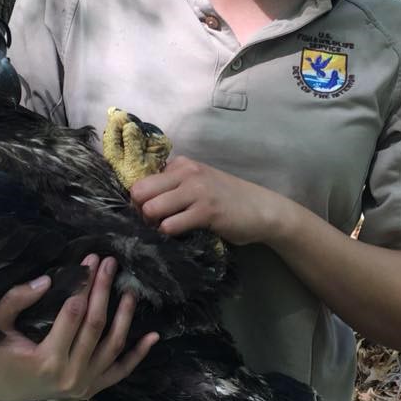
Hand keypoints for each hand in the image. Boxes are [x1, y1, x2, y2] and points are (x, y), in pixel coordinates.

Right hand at [0, 254, 157, 400]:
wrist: (0, 393)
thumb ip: (16, 300)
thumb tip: (46, 280)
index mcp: (47, 359)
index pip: (73, 312)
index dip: (84, 283)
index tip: (90, 259)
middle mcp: (70, 375)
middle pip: (96, 325)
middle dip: (104, 290)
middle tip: (110, 263)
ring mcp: (84, 385)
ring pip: (113, 346)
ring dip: (125, 316)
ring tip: (130, 290)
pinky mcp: (92, 389)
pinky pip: (120, 371)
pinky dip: (138, 355)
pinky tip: (153, 336)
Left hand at [129, 156, 286, 245]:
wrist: (262, 209)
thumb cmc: (226, 198)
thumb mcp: (198, 183)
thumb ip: (174, 185)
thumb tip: (141, 201)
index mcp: (182, 164)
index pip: (141, 179)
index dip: (139, 200)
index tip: (149, 213)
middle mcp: (186, 172)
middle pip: (139, 192)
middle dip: (140, 213)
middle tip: (153, 225)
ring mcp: (197, 191)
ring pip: (151, 208)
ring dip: (153, 225)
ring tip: (166, 231)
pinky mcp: (206, 211)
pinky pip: (171, 225)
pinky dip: (169, 234)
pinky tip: (180, 236)